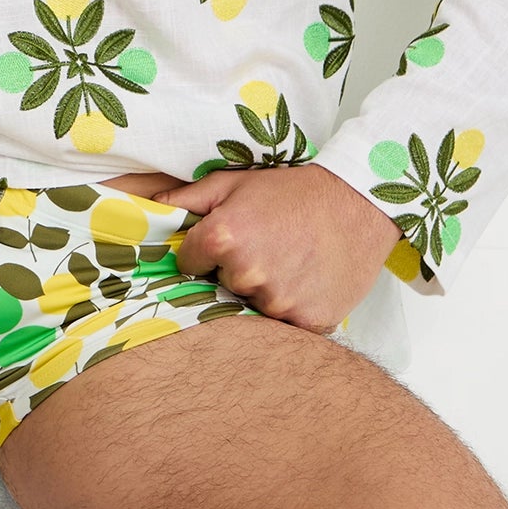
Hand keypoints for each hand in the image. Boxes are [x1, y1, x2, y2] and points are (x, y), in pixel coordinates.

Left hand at [159, 163, 400, 334]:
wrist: (360, 202)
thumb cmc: (294, 190)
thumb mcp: (235, 183)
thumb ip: (187, 199)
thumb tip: (147, 207)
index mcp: (222, 237)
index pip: (188, 263)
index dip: (206, 252)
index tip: (232, 239)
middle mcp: (247, 272)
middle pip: (221, 287)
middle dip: (236, 272)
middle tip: (268, 246)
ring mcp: (279, 300)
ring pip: (254, 308)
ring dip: (266, 291)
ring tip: (290, 261)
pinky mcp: (309, 320)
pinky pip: (287, 326)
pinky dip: (294, 309)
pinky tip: (307, 280)